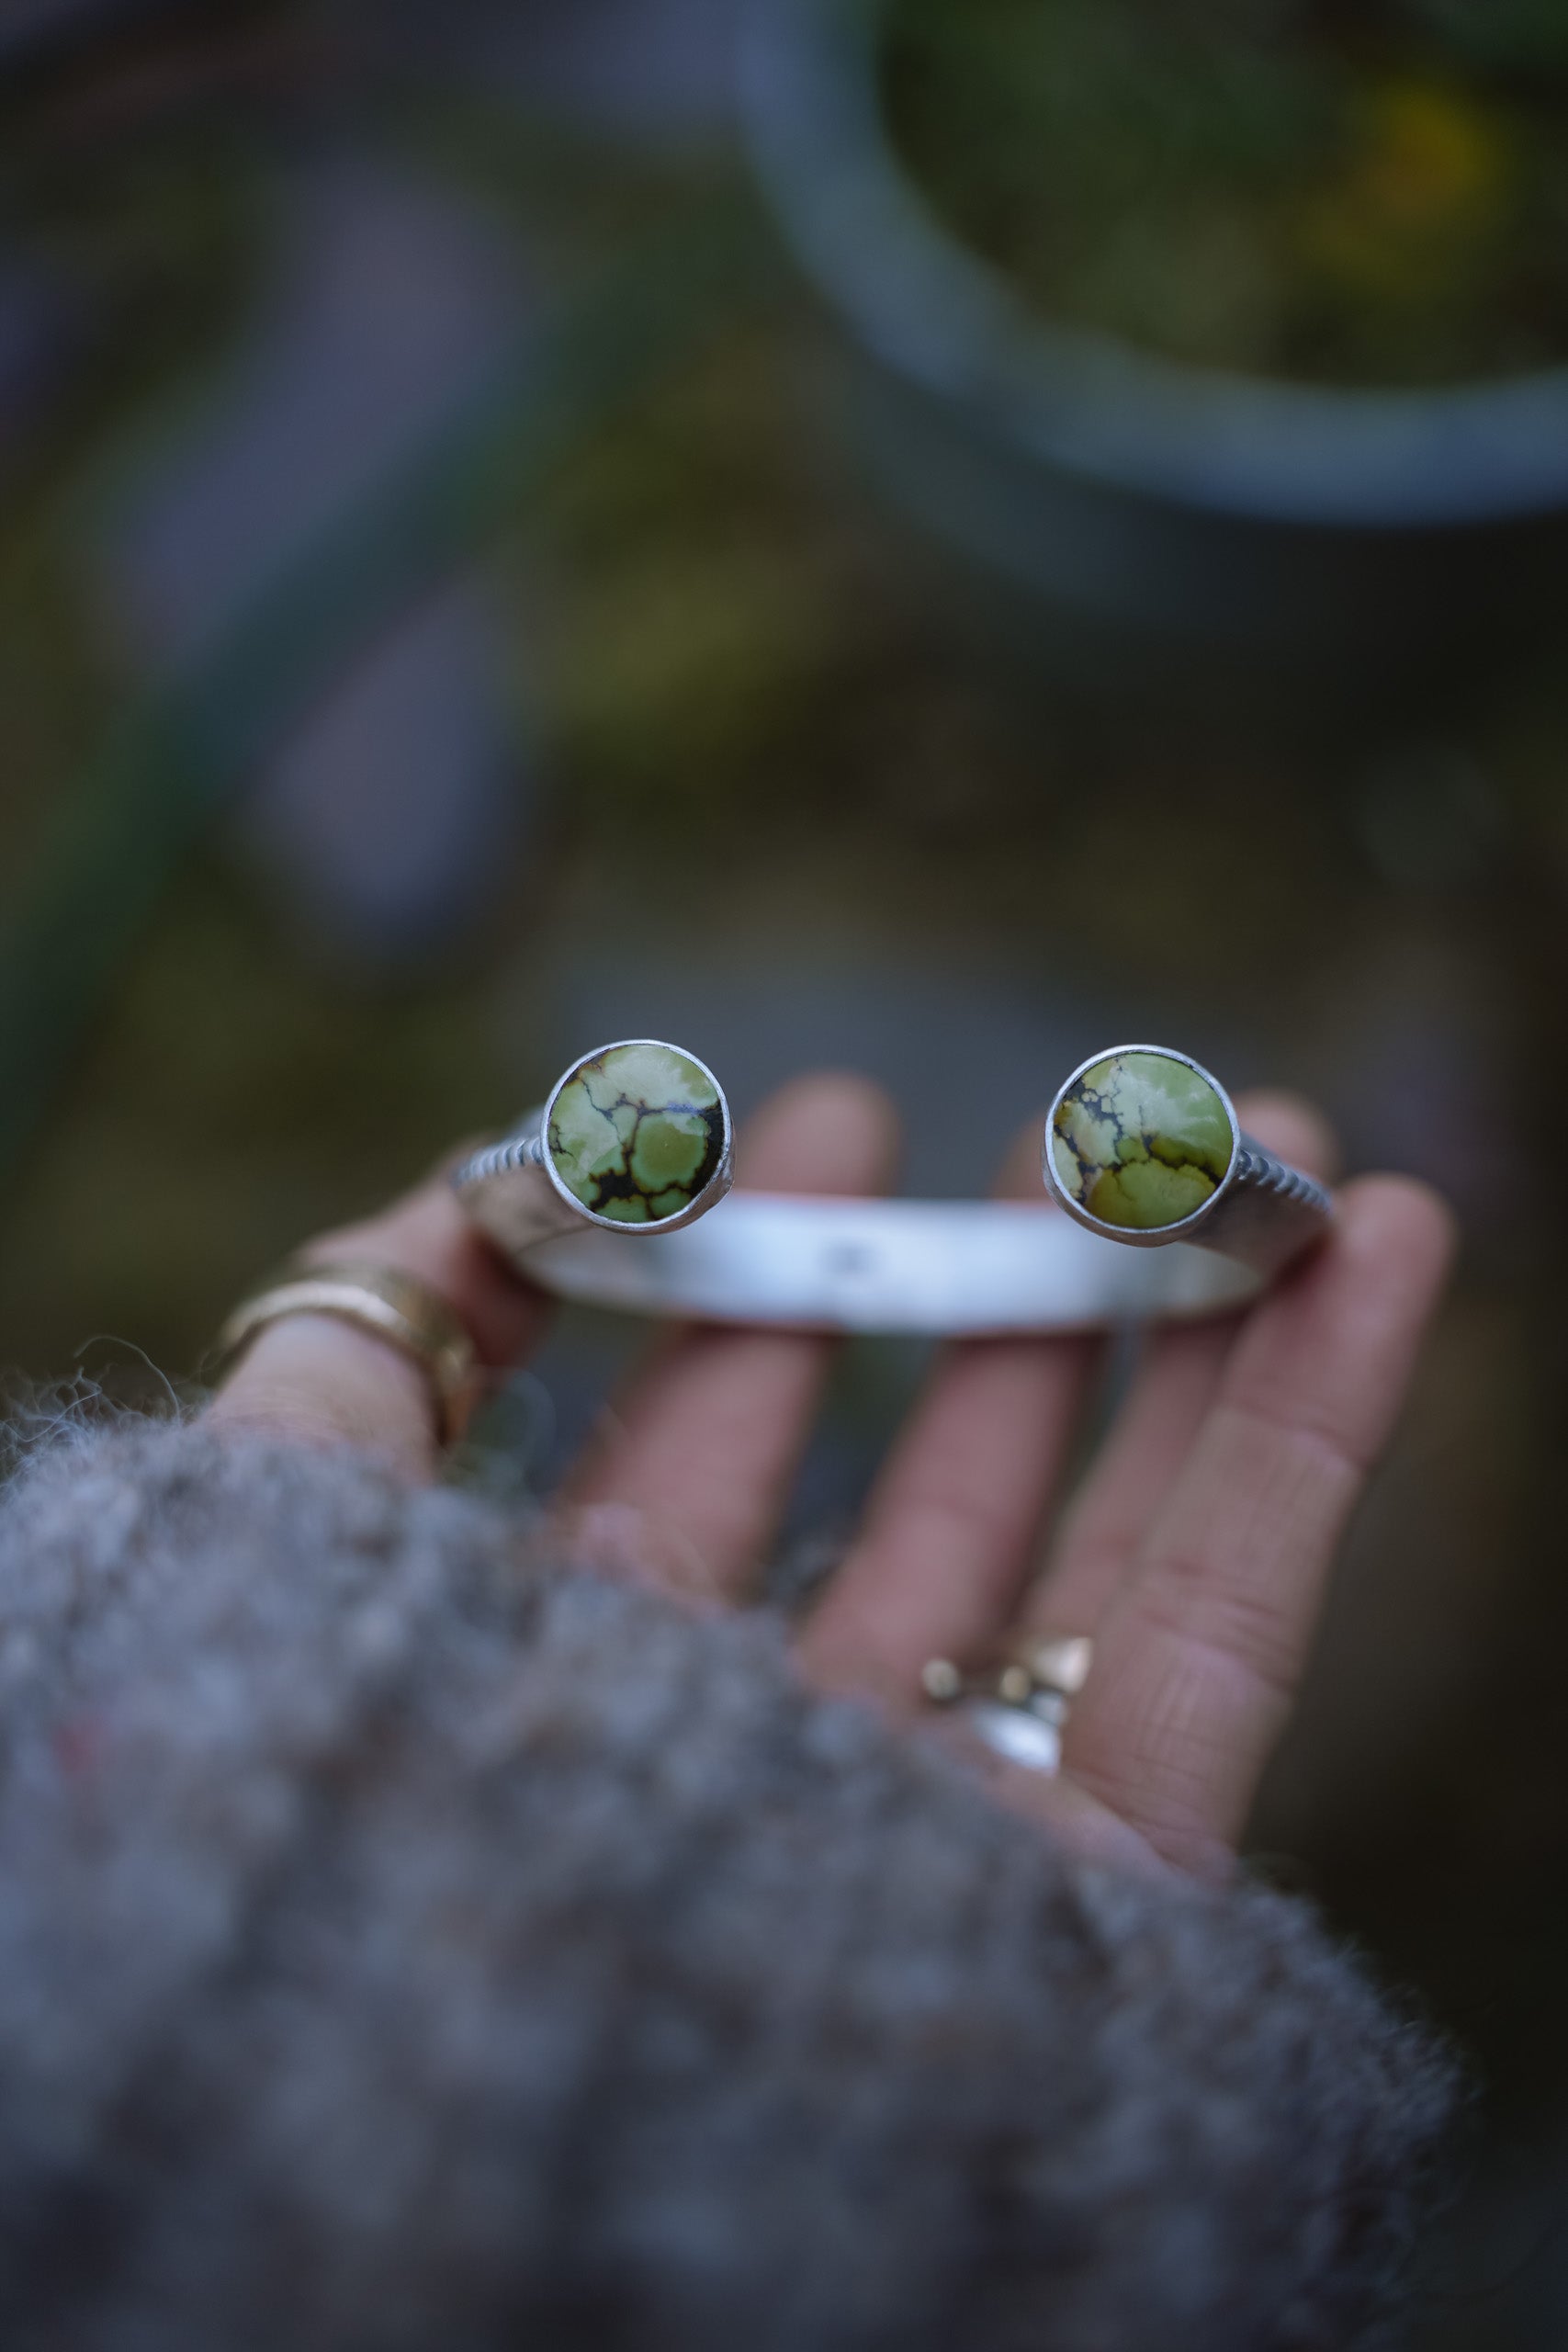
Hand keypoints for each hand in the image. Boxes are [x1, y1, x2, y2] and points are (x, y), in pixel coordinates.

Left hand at [210, 1073, 1453, 1880]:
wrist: (474, 2148)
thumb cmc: (339, 1829)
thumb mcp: (278, 1538)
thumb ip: (355, 1348)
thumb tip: (475, 1184)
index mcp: (573, 1713)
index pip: (690, 1473)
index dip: (760, 1290)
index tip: (827, 1121)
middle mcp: (765, 1782)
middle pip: (922, 1506)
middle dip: (997, 1302)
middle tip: (1070, 1134)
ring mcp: (943, 1840)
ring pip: (1099, 1551)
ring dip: (1189, 1335)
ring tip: (1253, 1147)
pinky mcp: (1108, 1903)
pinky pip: (1231, 1630)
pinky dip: (1316, 1427)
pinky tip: (1371, 1249)